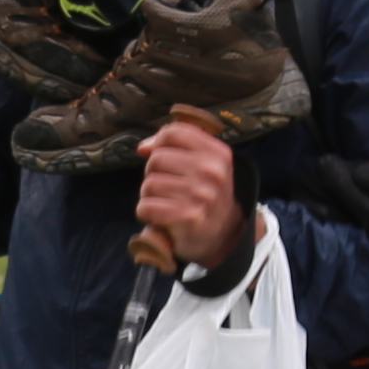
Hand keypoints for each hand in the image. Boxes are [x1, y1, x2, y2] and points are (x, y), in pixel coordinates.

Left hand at [133, 111, 241, 270]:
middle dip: (154, 174)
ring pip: (149, 184)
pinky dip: (147, 214)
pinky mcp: (188, 217)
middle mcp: (212, 171)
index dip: (159, 144)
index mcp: (218, 153)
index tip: (163, 158)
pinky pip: (146, 207)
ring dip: (150, 196)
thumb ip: (175, 148)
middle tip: (168, 188)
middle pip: (156, 159)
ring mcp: (201, 194)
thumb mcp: (204, 165)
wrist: (225, 236)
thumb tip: (143, 148)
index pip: (174, 132)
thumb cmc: (206, 196)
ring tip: (166, 203)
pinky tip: (160, 217)